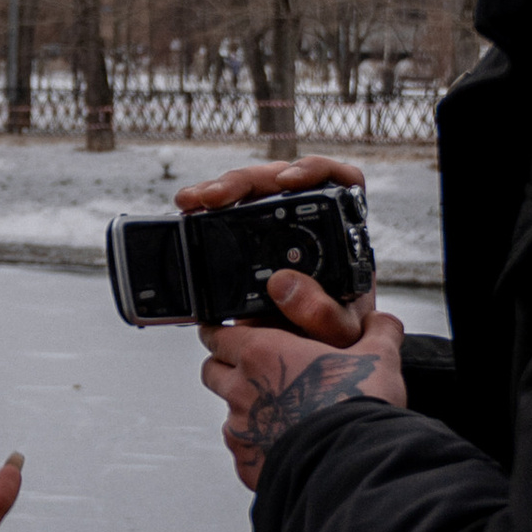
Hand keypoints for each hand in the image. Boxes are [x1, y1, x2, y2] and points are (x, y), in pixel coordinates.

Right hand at [175, 152, 378, 344]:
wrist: (305, 360)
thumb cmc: (332, 341)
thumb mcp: (338, 335)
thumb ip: (324, 315)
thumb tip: (285, 284)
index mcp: (341, 238)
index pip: (338, 182)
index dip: (316, 171)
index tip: (288, 182)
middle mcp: (309, 226)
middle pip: (281, 181)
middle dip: (246, 181)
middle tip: (217, 196)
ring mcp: (277, 231)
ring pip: (251, 191)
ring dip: (221, 190)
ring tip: (194, 201)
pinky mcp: (249, 242)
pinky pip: (228, 214)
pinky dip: (206, 210)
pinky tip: (190, 210)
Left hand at [199, 311, 407, 491]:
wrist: (356, 464)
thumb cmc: (358, 406)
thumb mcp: (378, 356)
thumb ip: (377, 331)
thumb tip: (381, 321)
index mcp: (261, 354)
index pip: (217, 334)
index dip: (222, 333)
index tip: (227, 334)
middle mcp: (242, 390)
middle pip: (212, 371)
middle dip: (225, 368)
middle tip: (254, 373)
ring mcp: (242, 431)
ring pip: (228, 416)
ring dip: (246, 413)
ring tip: (281, 418)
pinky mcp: (248, 466)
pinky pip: (244, 454)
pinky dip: (259, 450)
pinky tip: (287, 449)